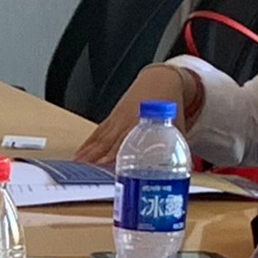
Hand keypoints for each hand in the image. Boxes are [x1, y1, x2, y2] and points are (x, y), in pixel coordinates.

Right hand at [71, 66, 198, 165]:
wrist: (159, 80)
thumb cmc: (169, 105)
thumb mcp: (177, 127)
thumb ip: (175, 148)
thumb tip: (179, 171)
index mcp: (142, 122)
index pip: (127, 143)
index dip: (116, 156)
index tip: (108, 168)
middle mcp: (126, 121)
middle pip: (109, 144)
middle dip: (98, 160)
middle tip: (88, 176)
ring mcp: (116, 120)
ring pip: (99, 140)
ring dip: (88, 155)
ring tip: (78, 171)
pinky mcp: (110, 120)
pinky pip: (96, 134)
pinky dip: (86, 146)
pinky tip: (78, 157)